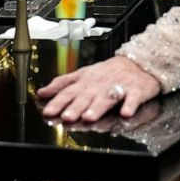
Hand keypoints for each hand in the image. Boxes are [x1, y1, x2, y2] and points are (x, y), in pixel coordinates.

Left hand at [37, 56, 160, 121]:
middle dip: (76, 107)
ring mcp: (118, 87)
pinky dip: (130, 105)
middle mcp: (99, 85)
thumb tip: (41, 93)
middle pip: (86, 96)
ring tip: (89, 117)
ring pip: (106, 98)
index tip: (48, 112)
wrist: (138, 63)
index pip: (69, 92)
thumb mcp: (83, 74)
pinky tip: (126, 113)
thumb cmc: (108, 72)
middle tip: (67, 117)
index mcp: (86, 81)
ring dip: (97, 107)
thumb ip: (62, 84)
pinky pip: (133, 98)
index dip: (58, 102)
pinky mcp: (136, 91)